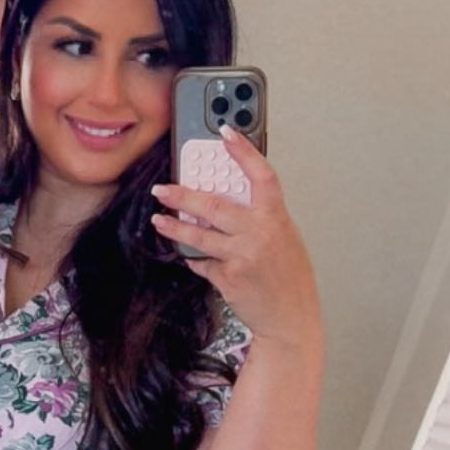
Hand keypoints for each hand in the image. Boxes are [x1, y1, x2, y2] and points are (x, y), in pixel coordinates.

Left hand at [150, 128, 318, 345]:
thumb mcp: (283, 238)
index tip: (226, 132)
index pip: (261, 175)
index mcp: (276, 217)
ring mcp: (242, 255)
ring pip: (199, 235)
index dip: (243, 151)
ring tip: (159, 220)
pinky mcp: (228, 278)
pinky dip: (195, 259)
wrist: (290, 317)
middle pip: (214, 205)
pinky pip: (202, 263)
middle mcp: (259, 233)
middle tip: (163, 189)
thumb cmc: (289, 278)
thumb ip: (260, 219)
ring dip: (174, 227)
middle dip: (183, 195)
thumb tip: (231, 203)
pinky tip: (189, 257)